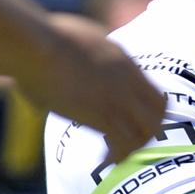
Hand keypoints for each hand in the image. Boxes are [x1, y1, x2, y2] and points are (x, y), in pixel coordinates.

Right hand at [22, 14, 163, 154]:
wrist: (36, 46)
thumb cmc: (45, 37)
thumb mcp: (82, 35)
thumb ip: (93, 48)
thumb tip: (87, 48)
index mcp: (124, 63)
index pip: (157, 97)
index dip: (152, 114)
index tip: (136, 122)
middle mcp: (127, 83)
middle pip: (158, 118)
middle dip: (147, 133)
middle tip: (129, 142)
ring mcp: (117, 99)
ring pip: (145, 133)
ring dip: (132, 146)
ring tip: (115, 153)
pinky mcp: (101, 115)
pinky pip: (123, 144)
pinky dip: (117, 154)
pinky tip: (104, 158)